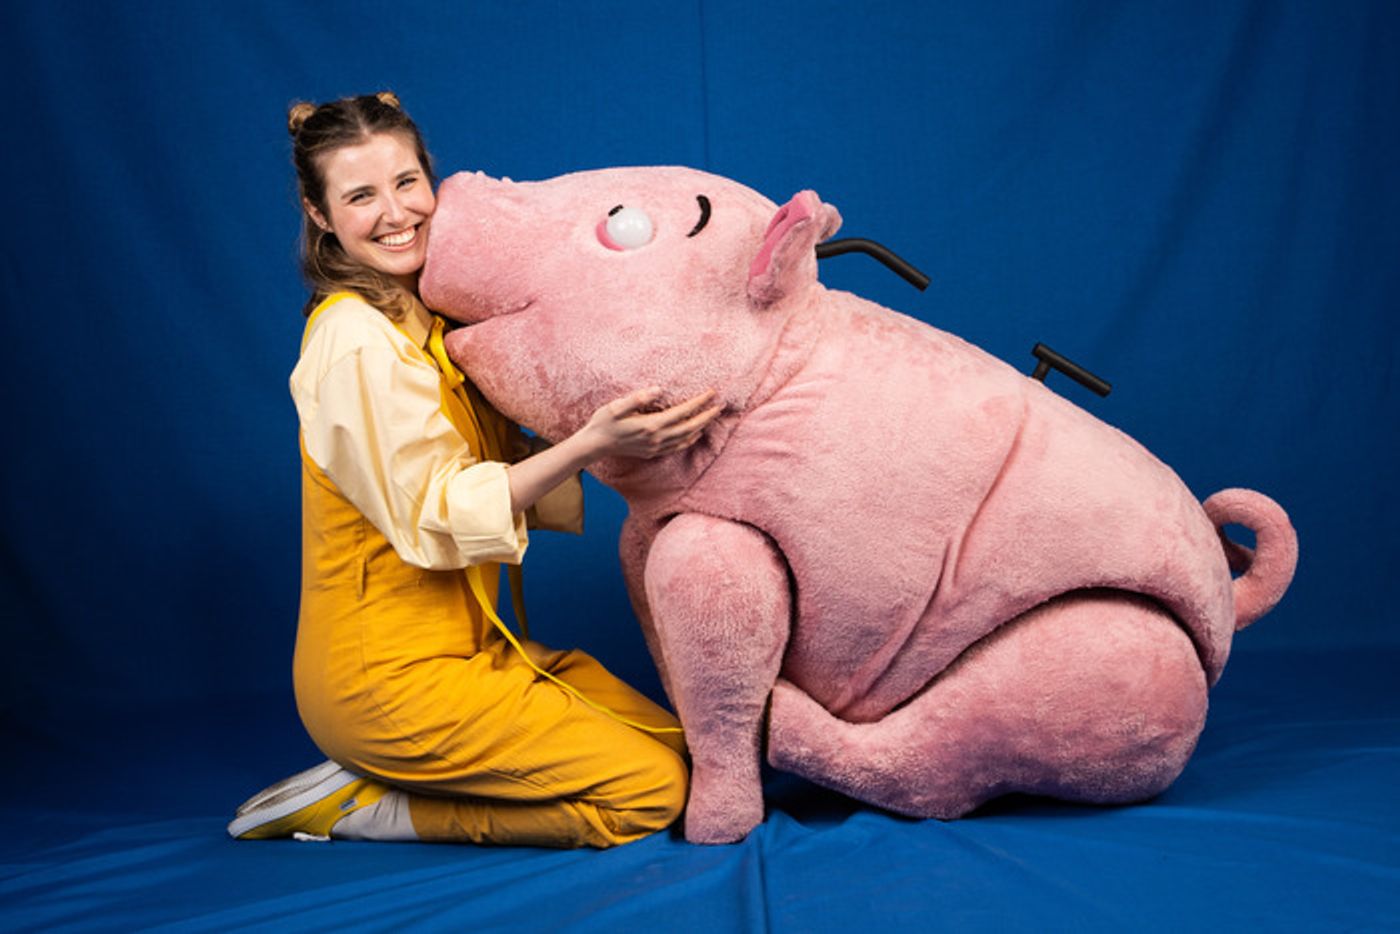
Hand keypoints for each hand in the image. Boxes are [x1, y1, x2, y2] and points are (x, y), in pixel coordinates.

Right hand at [580, 387, 723, 459]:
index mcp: (650, 425)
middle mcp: (656, 438)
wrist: (594, 445)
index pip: (682, 412)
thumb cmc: (603, 422)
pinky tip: (694, 434)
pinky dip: (689, 440)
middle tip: (721, 405)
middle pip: (690, 427)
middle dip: (707, 416)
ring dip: (701, 427)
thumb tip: (658, 389)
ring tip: (712, 417)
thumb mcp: (616, 406)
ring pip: (686, 438)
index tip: (711, 392)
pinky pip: (677, 447)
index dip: (698, 402)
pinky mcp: (652, 452)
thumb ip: (637, 398)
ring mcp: (655, 447)